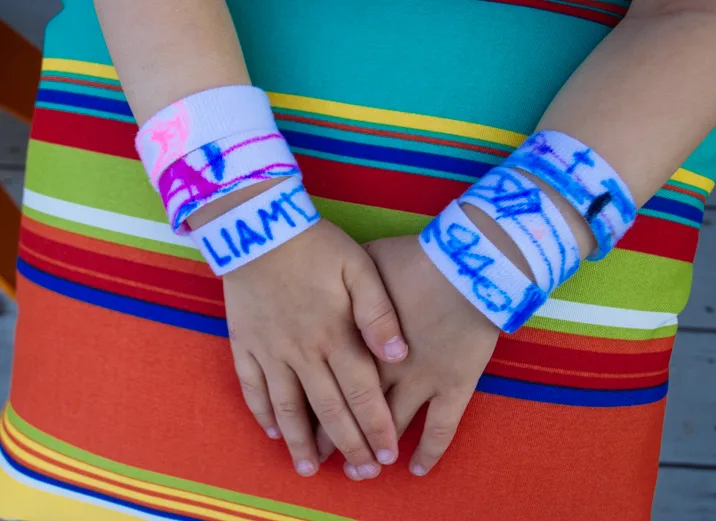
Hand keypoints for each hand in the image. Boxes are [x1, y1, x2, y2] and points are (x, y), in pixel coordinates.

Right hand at [224, 220, 408, 477]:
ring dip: (301, 441)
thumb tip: (399, 354)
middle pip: (328, 409)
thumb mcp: (358, 267)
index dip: (376, 426)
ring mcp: (269, 351)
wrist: (258, 227)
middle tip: (362, 472)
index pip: (361, 393)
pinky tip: (272, 431)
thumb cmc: (315, 245)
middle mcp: (302, 352)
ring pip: (287, 407)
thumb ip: (380, 313)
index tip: (388, 455)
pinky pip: (251, 387)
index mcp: (334, 335)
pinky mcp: (244, 343)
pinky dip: (262, 412)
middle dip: (348, 445)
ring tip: (312, 469)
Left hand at [316, 235, 498, 479]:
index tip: (298, 431)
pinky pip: (442, 428)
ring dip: (375, 452)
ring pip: (392, 427)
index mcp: (358, 341)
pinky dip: (430, 451)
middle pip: (353, 412)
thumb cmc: (414, 257)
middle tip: (320, 461)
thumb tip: (320, 294)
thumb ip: (342, 288)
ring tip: (361, 474)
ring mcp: (422, 380)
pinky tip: (416, 470)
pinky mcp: (455, 385)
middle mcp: (384, 369)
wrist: (467, 263)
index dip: (311, 412)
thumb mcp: (363, 263)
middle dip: (335, 441)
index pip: (328, 386)